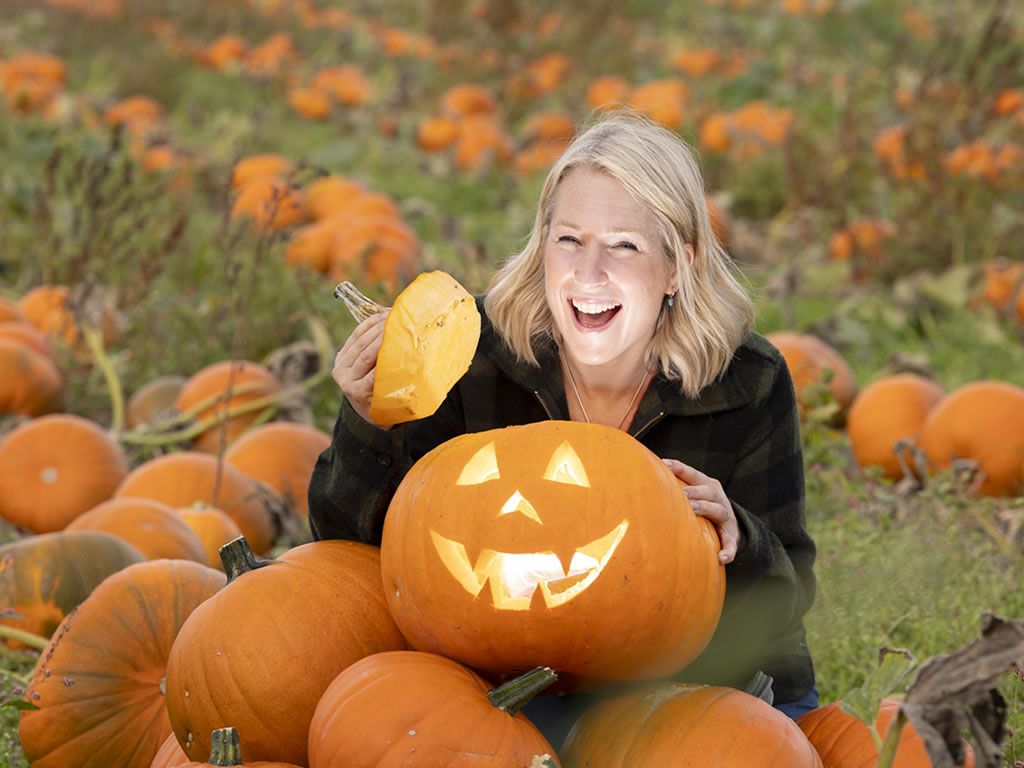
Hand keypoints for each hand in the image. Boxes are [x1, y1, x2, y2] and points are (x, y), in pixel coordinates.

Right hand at [332, 311, 389, 428]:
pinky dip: (385, 361)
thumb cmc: (375, 388)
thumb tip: (390, 319)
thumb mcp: (366, 369)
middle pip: (363, 343)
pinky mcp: (359, 392)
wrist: (373, 418)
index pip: (356, 335)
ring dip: (383, 341)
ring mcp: (348, 382)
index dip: (372, 322)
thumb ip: (371, 349)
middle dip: (381, 329)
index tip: (388, 313)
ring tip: (398, 332)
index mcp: (342, 360)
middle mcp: (341, 370)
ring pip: (367, 355)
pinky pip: (374, 373)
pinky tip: (397, 353)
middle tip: (397, 320)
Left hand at [662, 459, 742, 564]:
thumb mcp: (693, 494)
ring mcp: (726, 518)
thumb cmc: (702, 506)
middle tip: (682, 492)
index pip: (694, 474)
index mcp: (707, 486)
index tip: (664, 464)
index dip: (680, 468)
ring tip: (693, 509)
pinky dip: (728, 550)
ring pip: (719, 511)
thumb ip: (674, 488)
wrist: (730, 528)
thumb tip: (641, 478)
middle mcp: (718, 499)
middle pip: (708, 491)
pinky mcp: (732, 536)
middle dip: (695, 491)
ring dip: (706, 508)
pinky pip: (731, 543)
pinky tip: (722, 558)